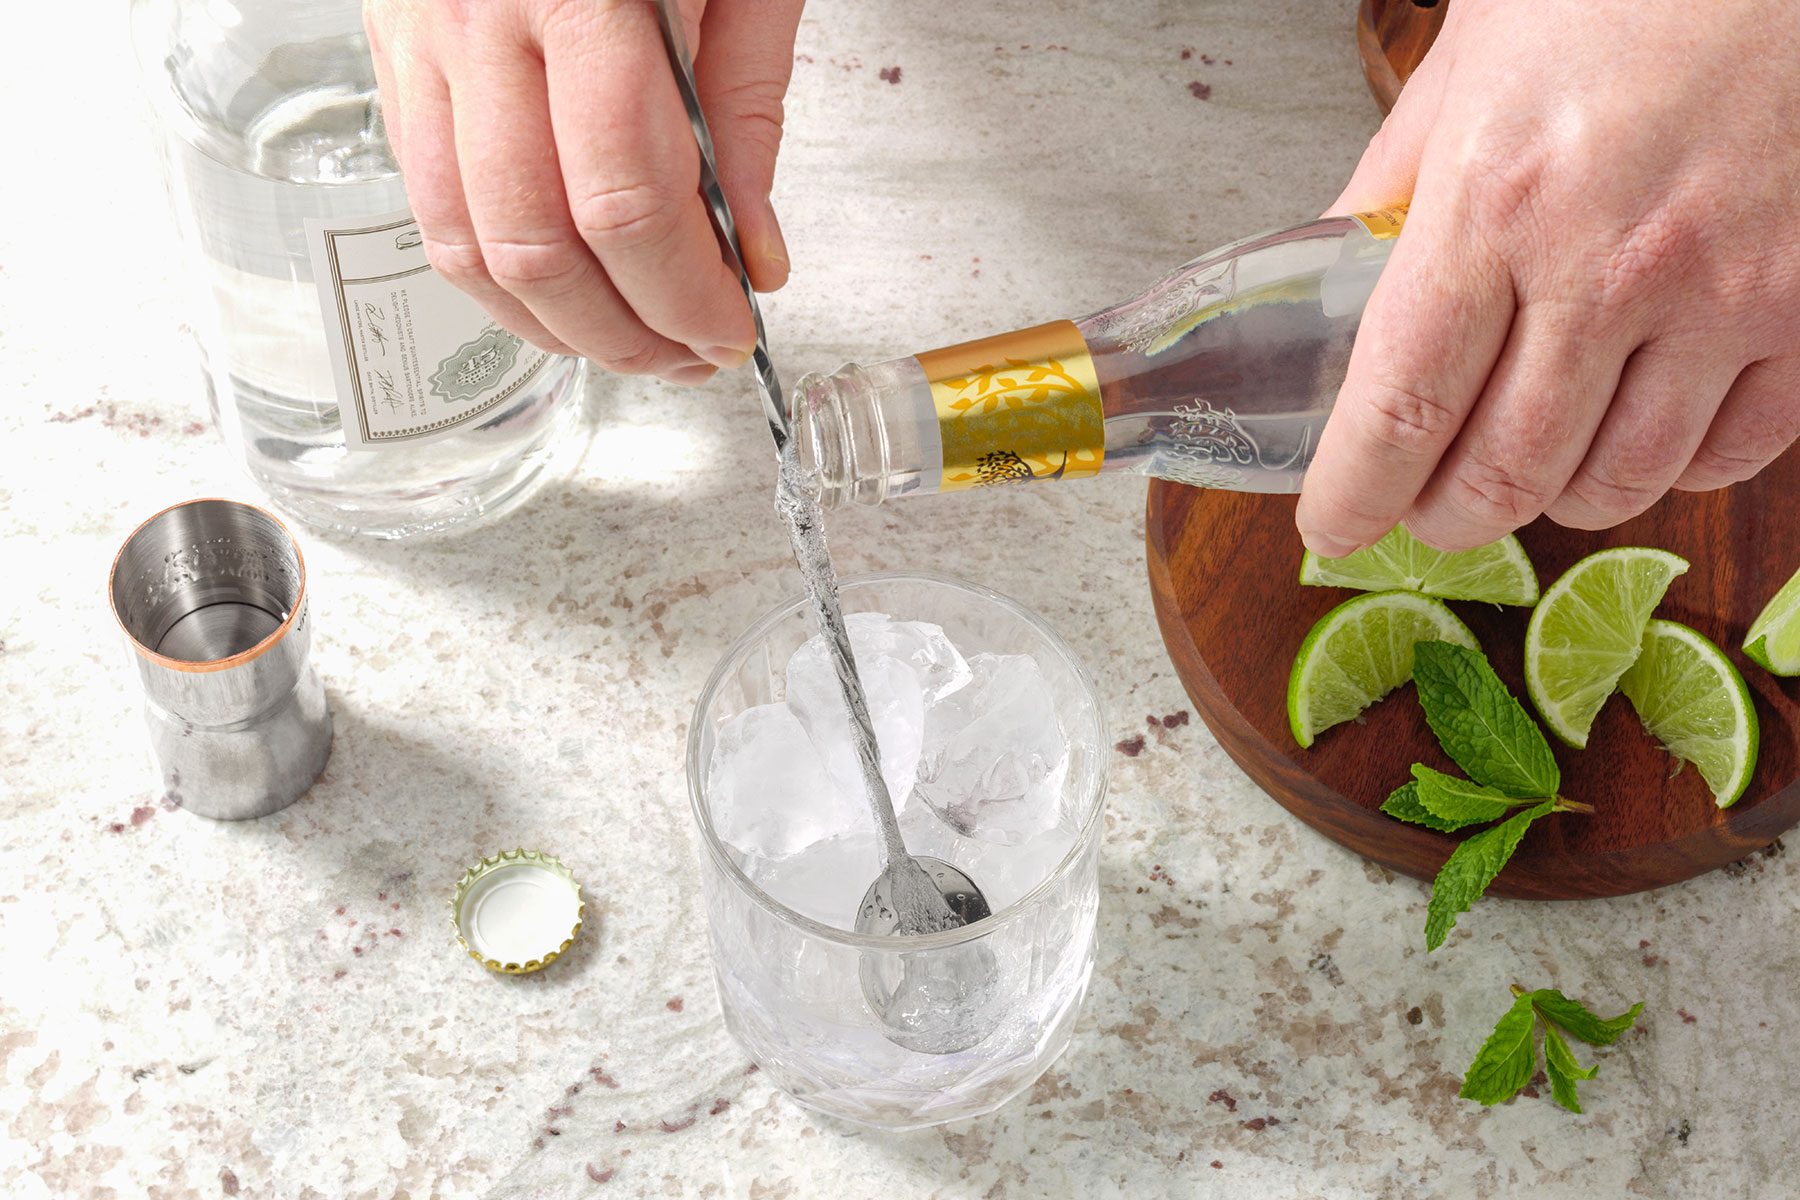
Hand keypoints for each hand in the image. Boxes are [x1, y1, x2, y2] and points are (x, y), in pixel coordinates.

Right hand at [364, 0, 802, 385]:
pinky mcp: (394, 55)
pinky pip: (428, 200)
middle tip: (688, 355)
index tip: (732, 329)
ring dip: (553, 325)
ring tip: (629, 343)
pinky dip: (494, 272)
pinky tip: (558, 292)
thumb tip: (753, 252)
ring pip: (463, 243)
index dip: (685, 294)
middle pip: (539, 244)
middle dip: (625, 332)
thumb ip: (747, 111)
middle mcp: (481, 20)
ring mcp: (422, 41)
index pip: (628, 202)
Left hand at [1297, 0, 1799, 554]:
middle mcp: (1610, 263)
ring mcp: (1725, 294)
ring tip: (1522, 462)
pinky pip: (1724, 457)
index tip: (1333, 523)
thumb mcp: (1468, 67)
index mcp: (1497, 197)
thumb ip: (1394, 187)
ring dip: (1549, 496)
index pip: (1400, 406)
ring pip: (1611, 485)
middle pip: (1500, 474)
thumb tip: (1326, 280)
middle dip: (1443, 514)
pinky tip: (1633, 423)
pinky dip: (1663, 466)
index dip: (1355, 493)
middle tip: (1422, 503)